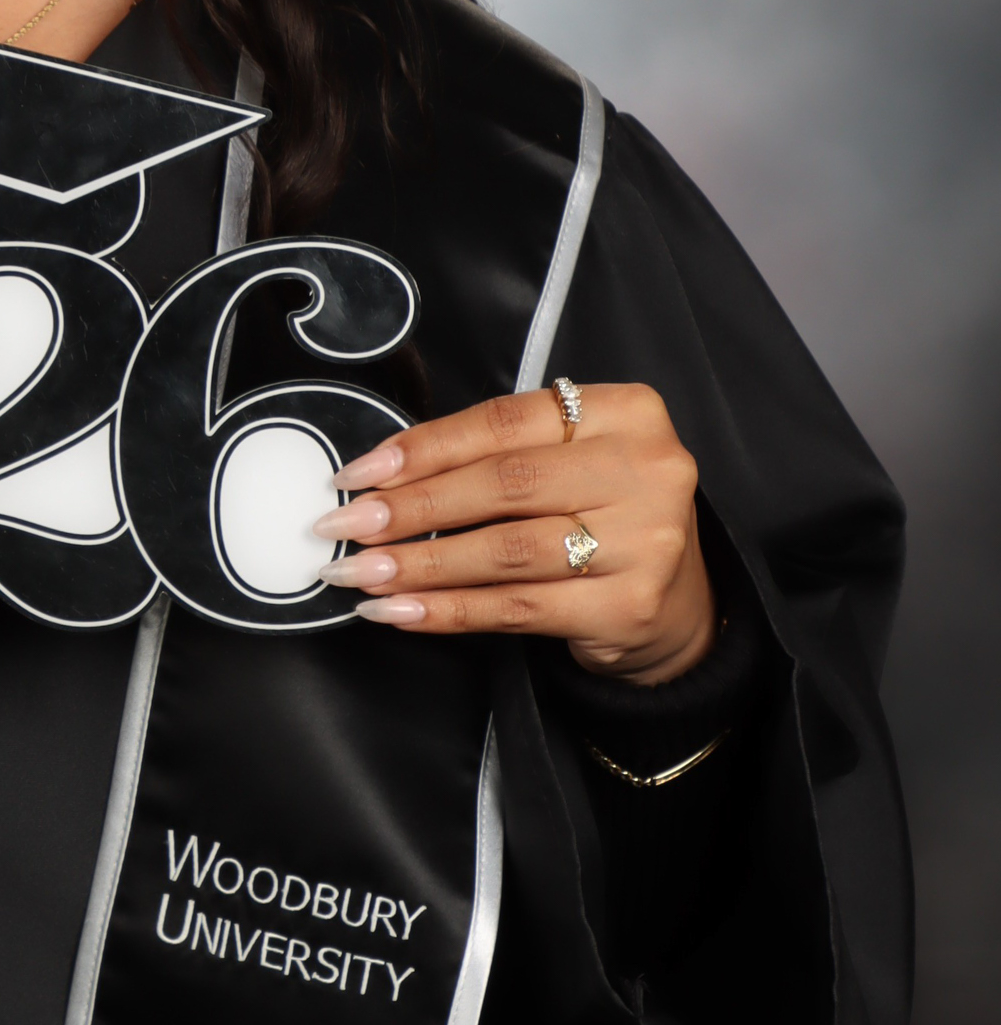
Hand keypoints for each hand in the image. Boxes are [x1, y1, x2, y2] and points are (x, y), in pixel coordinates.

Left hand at [313, 384, 716, 685]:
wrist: (679, 604)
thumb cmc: (605, 515)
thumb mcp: (569, 460)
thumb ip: (497, 453)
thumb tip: (381, 473)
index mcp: (625, 413)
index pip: (504, 422)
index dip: (423, 447)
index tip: (359, 471)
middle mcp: (646, 470)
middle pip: (502, 484)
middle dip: (410, 506)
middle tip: (344, 524)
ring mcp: (644, 541)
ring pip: (505, 550)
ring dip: (419, 564)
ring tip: (361, 573)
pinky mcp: (628, 606)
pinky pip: (518, 607)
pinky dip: (449, 611)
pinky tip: (402, 611)